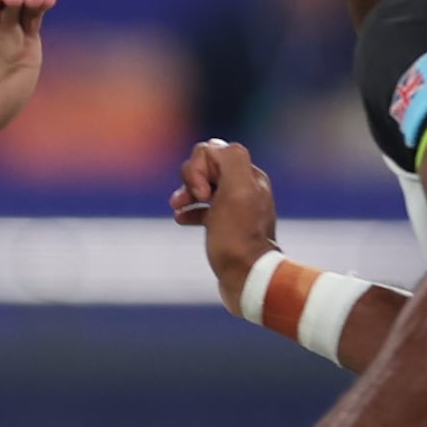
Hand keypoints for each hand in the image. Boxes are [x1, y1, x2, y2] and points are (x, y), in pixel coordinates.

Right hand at [170, 137, 278, 309]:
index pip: (214, 151)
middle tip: (194, 199)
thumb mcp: (236, 191)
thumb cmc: (237, 237)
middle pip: (207, 166)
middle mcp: (246, 188)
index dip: (199, 168)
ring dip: (186, 193)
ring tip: (177, 207)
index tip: (202, 193)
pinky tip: (181, 220)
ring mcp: (237, 208)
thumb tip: (214, 149)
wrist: (247, 276)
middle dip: (191, 179)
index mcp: (249, 176)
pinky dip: (191, 211)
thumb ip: (230, 160)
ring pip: (203, 186)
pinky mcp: (228, 227)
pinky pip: (205, 209)